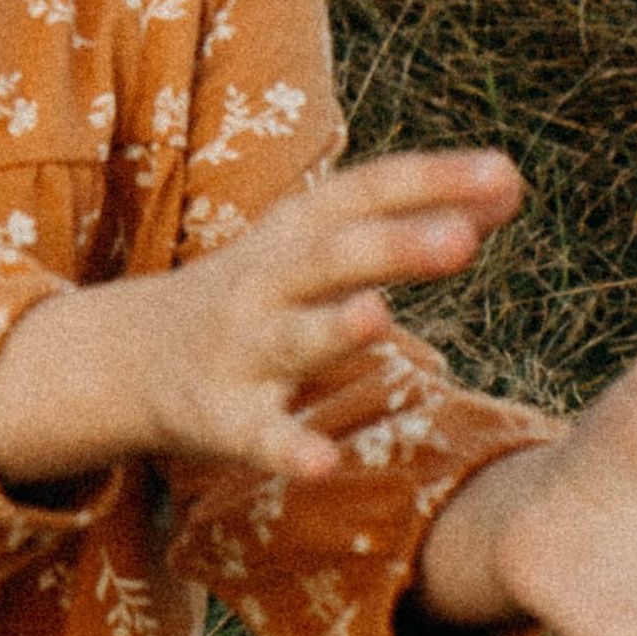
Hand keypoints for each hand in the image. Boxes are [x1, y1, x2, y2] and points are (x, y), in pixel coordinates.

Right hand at [0, 148, 522, 492]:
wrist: (124, 355)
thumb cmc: (258, 290)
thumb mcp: (321, 242)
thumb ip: (415, 213)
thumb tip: (512, 181)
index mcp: (296, 231)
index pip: (368, 191)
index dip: (434, 180)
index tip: (506, 171)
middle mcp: (268, 281)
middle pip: (333, 256)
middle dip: (394, 245)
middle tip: (462, 239)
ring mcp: (240, 348)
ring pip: (292, 338)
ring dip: (333, 328)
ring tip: (379, 319)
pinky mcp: (220, 417)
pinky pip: (257, 436)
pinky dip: (288, 448)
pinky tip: (323, 464)